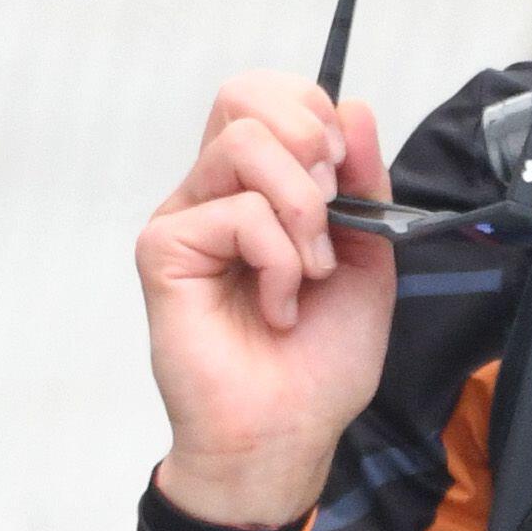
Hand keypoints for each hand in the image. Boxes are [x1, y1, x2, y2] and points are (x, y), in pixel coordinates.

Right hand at [138, 74, 396, 528]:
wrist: (288, 435)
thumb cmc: (318, 363)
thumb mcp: (366, 259)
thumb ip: (364, 184)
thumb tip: (355, 109)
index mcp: (258, 188)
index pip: (269, 96)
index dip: (315, 112)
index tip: (345, 172)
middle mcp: (215, 193)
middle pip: (244, 95)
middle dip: (309, 142)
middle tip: (328, 214)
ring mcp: (187, 218)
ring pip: (243, 143)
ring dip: (300, 209)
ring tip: (308, 274)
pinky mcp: (165, 249)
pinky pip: (234, 212)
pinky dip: (277, 260)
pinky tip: (278, 307)